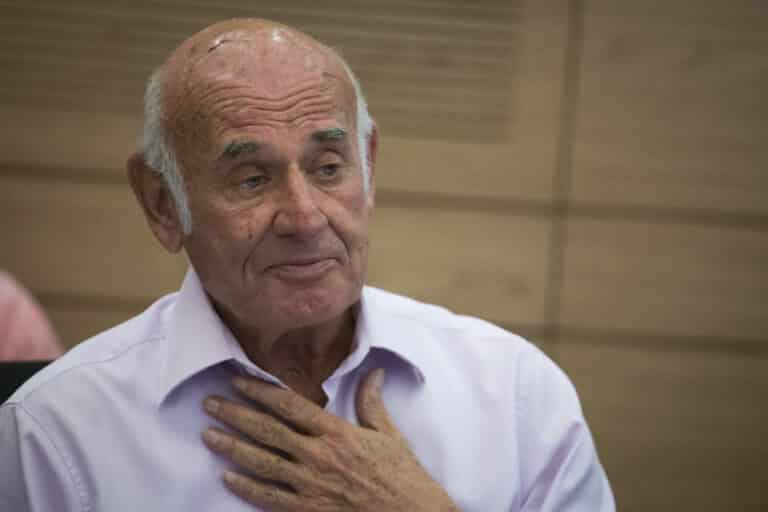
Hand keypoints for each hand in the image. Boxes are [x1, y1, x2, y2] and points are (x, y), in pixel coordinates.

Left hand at [201, 368, 458, 510]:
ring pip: (261, 462)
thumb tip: (372, 371)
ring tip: (208, 434)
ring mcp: (309, 484)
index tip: (238, 381)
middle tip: (210, 403)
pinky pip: (269, 497)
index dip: (260, 391)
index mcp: (336, 432)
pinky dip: (246, 487)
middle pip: (267, 430)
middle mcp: (317, 455)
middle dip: (235, 414)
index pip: (289, 405)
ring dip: (231, 447)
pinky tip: (227, 477)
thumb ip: (371, 401)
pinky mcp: (307, 508)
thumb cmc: (400, 475)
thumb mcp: (388, 433)